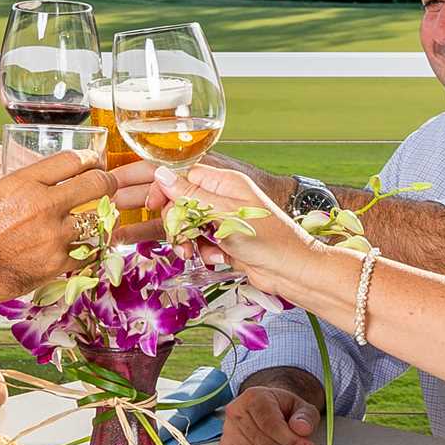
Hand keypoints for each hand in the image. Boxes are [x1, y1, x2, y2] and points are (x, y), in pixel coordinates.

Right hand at [0, 148, 104, 307]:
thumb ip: (11, 182)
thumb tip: (27, 178)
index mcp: (24, 182)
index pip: (73, 160)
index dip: (89, 158)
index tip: (93, 162)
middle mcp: (44, 205)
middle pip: (97, 184)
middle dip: (106, 182)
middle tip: (107, 187)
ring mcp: (53, 236)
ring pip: (97, 220)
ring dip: (98, 219)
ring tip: (96, 220)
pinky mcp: (55, 265)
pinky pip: (87, 253)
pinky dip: (87, 250)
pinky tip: (84, 248)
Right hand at [150, 161, 325, 291]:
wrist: (291, 270)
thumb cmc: (267, 239)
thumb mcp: (223, 214)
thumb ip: (191, 195)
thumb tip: (162, 174)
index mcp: (225, 182)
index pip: (183, 176)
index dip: (166, 190)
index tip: (154, 206)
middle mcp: (223, 198)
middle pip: (182, 202)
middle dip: (177, 222)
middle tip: (181, 238)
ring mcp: (224, 219)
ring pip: (189, 224)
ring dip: (188, 240)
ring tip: (194, 253)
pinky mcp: (226, 240)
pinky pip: (201, 242)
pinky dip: (204, 251)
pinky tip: (217, 258)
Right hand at [220, 378, 322, 444]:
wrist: (266, 408)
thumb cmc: (282, 408)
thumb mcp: (301, 407)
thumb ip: (305, 417)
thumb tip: (302, 429)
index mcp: (253, 396)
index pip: (270, 424)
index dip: (290, 440)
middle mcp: (236, 411)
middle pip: (264, 443)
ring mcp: (228, 430)